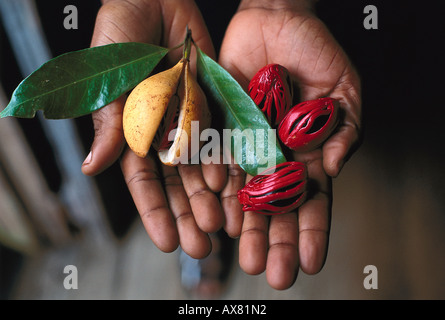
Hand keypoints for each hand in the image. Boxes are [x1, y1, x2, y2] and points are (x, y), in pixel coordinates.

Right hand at [81, 0, 226, 258]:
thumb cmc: (121, 36)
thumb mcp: (109, 80)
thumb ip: (109, 124)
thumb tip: (92, 168)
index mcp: (134, 133)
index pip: (144, 183)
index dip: (155, 213)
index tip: (168, 243)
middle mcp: (164, 132)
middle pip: (178, 183)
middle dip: (188, 213)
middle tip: (203, 245)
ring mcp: (190, 120)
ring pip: (203, 167)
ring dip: (212, 197)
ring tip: (222, 225)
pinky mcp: (214, 104)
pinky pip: (222, 137)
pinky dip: (229, 161)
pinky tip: (236, 187)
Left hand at [218, 0, 360, 288]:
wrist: (275, 20)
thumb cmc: (316, 52)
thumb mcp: (345, 89)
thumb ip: (344, 131)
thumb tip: (334, 169)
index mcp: (307, 153)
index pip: (313, 201)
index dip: (313, 232)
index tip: (310, 263)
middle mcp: (276, 156)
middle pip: (277, 208)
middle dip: (276, 241)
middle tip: (273, 273)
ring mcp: (248, 145)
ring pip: (245, 195)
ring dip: (246, 226)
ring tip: (244, 255)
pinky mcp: (221, 128)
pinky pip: (220, 163)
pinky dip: (220, 189)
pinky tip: (221, 215)